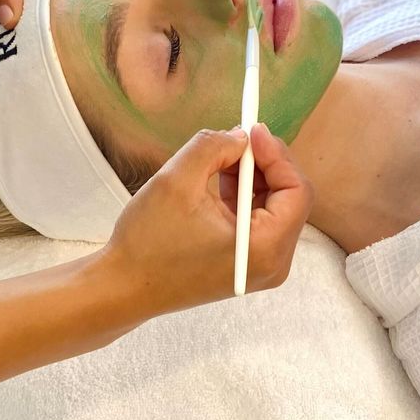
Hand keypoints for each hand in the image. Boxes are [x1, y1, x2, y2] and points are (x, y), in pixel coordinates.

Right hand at [102, 125, 313, 318]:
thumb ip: (214, 146)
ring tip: (218, 160)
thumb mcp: (176, 179)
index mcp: (264, 249)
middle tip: (235, 140)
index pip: (297, 191)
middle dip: (264, 163)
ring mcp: (259, 268)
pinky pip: (256, 222)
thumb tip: (240, 137)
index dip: (277, 154)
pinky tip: (216, 182)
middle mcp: (271, 264)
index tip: (252, 131)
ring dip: (251, 178)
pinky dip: (242, 197)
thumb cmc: (147, 243)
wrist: (123, 288)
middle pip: (289, 199)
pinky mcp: (243, 265)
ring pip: (272, 208)